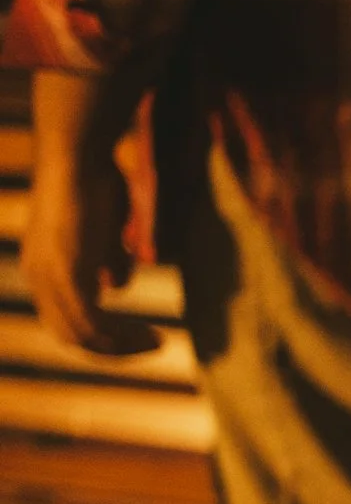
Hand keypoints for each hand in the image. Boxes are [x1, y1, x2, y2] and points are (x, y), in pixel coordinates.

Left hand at [24, 70, 159, 355]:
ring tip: (158, 342)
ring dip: (122, 345)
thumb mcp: (105, 229)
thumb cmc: (94, 180)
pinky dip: (122, 336)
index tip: (142, 333)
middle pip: (71, 335)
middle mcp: (38, 277)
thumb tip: (116, 286)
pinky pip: (92, 323)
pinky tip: (152, 333)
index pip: (66, 319)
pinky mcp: (67, 274)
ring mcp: (50, 277)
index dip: (104, 334)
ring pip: (81, 335)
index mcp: (42, 268)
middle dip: (114, 348)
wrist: (77, 155)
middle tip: (153, 345)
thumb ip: (108, 259)